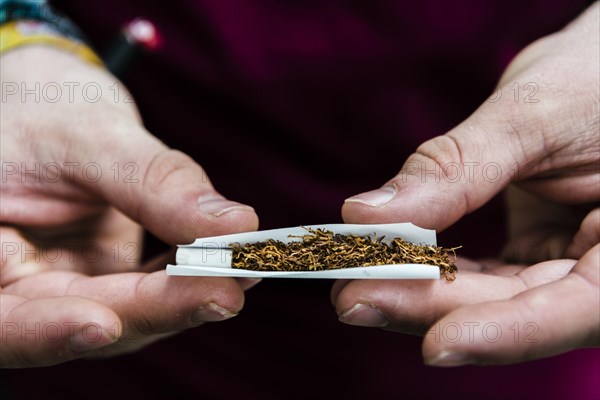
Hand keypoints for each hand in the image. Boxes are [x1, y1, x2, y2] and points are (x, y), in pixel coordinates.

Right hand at [0, 46, 258, 366]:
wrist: (48, 100)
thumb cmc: (42, 105)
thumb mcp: (88, 133)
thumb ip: (154, 183)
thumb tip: (236, 225)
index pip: (8, 318)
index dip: (49, 331)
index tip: (109, 324)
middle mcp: (21, 283)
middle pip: (81, 321)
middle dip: (155, 310)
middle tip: (224, 292)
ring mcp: (70, 282)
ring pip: (129, 313)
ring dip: (186, 297)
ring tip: (243, 271)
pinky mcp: (107, 273)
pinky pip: (153, 286)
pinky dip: (193, 275)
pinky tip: (233, 259)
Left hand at [333, 3, 598, 365]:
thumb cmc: (592, 76)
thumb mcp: (532, 116)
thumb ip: (457, 169)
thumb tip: (366, 214)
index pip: (580, 309)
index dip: (507, 333)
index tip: (434, 345)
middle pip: (522, 309)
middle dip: (433, 308)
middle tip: (353, 301)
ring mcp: (569, 262)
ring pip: (494, 297)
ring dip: (421, 294)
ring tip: (352, 286)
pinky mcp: (536, 252)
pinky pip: (483, 273)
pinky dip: (433, 269)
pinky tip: (384, 265)